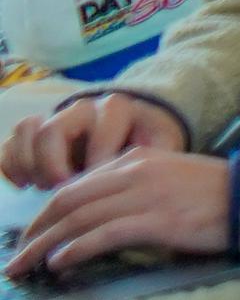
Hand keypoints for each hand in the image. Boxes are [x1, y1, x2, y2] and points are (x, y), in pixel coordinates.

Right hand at [2, 91, 185, 190]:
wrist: (140, 129)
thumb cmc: (152, 143)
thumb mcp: (164, 147)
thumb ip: (156, 159)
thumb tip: (140, 184)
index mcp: (116, 109)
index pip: (98, 129)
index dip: (97, 161)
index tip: (103, 186)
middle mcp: (82, 109)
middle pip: (50, 130)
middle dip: (52, 166)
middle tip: (64, 190)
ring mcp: (56, 118)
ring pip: (26, 131)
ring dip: (29, 165)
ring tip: (43, 187)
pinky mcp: (36, 134)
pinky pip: (9, 143)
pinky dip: (11, 166)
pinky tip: (25, 186)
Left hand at [5, 146, 233, 279]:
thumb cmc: (217, 193)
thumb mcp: (169, 178)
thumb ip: (134, 188)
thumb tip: (99, 215)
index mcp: (135, 160)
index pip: (75, 187)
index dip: (45, 214)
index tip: (31, 236)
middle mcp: (134, 174)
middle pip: (67, 203)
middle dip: (34, 232)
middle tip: (15, 257)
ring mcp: (144, 196)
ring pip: (78, 220)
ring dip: (44, 246)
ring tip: (24, 267)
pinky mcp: (157, 221)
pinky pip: (104, 235)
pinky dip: (76, 249)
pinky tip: (60, 263)